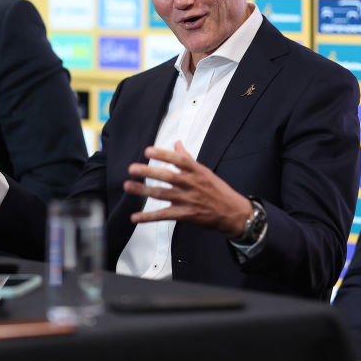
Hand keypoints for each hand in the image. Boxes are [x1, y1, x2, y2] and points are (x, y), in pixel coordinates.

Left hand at [123, 141, 252, 238]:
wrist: (231, 212)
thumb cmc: (216, 189)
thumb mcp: (204, 171)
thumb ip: (187, 158)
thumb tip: (176, 143)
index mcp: (197, 171)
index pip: (179, 160)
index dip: (164, 155)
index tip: (148, 151)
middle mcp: (192, 184)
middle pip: (168, 177)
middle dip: (149, 172)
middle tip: (132, 168)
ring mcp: (188, 200)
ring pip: (162, 195)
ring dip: (144, 191)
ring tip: (128, 186)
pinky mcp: (185, 215)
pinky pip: (164, 216)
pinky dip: (148, 217)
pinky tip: (135, 217)